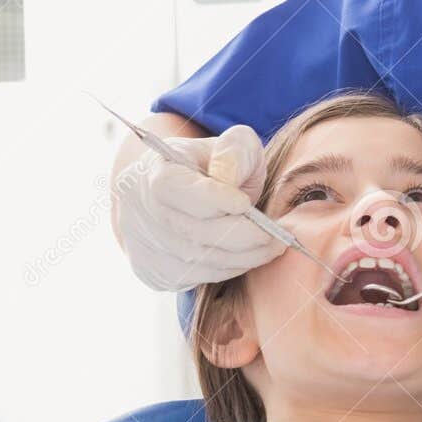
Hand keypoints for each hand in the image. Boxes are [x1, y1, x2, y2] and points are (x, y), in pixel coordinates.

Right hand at [114, 125, 284, 291]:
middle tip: (279, 236)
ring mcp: (146, 246)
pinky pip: (199, 277)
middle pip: (194, 231)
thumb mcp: (232, 144)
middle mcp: (142, 213)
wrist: (179, 194)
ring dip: (243, 257)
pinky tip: (249, 255)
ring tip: (273, 246)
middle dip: (243, 236)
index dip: (213, 199)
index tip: (246, 203)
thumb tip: (228, 181)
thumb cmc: (212, 166)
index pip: (178, 189)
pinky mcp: (155, 273)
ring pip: (199, 261)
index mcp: (156, 173)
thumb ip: (236, 152)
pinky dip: (230, 268)